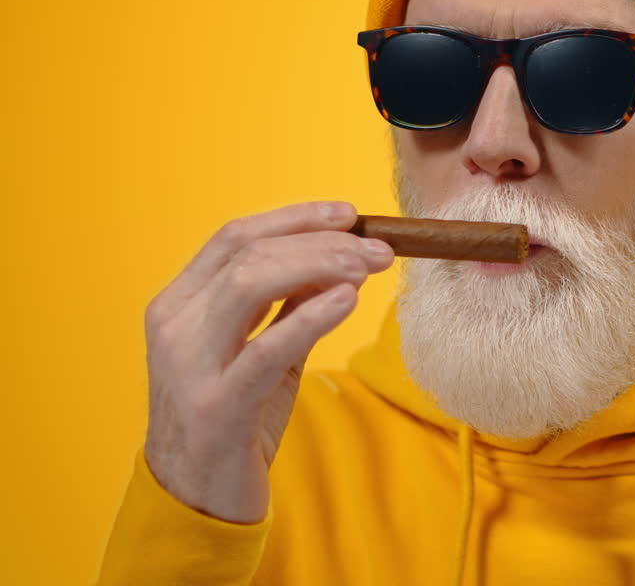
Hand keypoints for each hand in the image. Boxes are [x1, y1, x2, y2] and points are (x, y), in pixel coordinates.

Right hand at [142, 201, 394, 521]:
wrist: (196, 499)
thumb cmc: (233, 421)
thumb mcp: (262, 354)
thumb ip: (289, 306)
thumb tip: (338, 259)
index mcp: (180, 305)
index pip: (235, 237)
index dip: (295, 218)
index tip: (348, 214)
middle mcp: (176, 326)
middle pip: (248, 253)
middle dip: (320, 240)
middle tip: (378, 246)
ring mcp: (189, 366)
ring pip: (249, 285)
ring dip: (319, 265)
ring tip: (368, 266)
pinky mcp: (216, 407)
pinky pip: (265, 349)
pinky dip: (310, 316)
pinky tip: (347, 299)